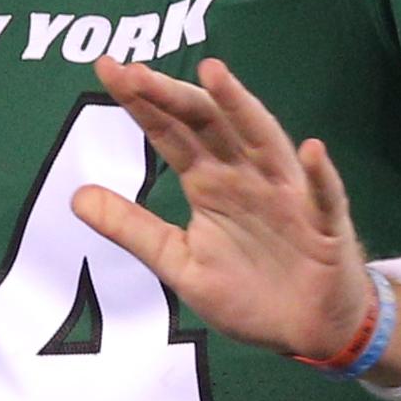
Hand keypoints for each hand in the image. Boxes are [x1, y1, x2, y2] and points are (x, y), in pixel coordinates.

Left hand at [74, 56, 376, 362]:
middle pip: (208, 124)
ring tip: (214, 74)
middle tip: (137, 71)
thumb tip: (76, 196)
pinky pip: (324, 197)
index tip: (108, 69)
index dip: (142, 103)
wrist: (307, 330)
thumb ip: (133, 228)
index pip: (172, 132)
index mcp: (210, 183)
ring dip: (242, 108)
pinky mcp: (325, 226)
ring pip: (264, 142)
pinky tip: (310, 150)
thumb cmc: (249, 290)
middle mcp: (246, 176)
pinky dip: (320, 174)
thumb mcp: (179, 262)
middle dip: (173, 96)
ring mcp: (288, 196)